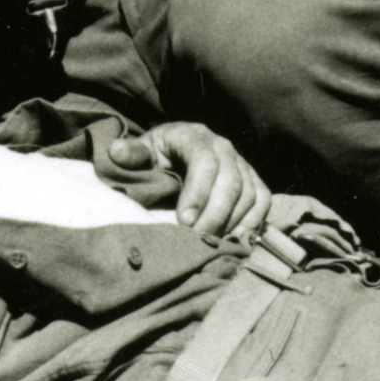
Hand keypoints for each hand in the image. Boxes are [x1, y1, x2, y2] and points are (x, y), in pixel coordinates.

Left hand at [117, 120, 274, 247]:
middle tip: (197, 240)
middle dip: (215, 214)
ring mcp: (242, 164)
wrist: (177, 154)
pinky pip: (262, 201)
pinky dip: (252, 222)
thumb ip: (132, 154)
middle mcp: (224, 147)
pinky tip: (235, 241)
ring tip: (212, 244)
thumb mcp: (142, 152)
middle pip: (231, 181)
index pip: (205, 162)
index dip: (198, 192)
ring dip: (232, 222)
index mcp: (195, 136)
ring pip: (249, 193)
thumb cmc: (156, 157)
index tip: (183, 221)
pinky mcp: (253, 181)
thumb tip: (117, 152)